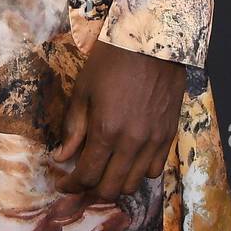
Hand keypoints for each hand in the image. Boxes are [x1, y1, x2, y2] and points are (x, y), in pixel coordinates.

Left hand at [51, 38, 186, 199]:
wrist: (151, 40)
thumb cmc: (111, 60)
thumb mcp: (83, 89)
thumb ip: (73, 127)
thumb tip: (61, 157)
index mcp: (105, 130)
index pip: (86, 175)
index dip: (71, 185)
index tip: (63, 183)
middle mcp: (131, 143)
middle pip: (110, 188)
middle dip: (91, 190)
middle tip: (82, 181)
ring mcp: (153, 141)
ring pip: (134, 184)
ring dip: (116, 184)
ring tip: (105, 172)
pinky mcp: (169, 136)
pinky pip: (154, 170)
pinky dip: (139, 172)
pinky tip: (129, 160)